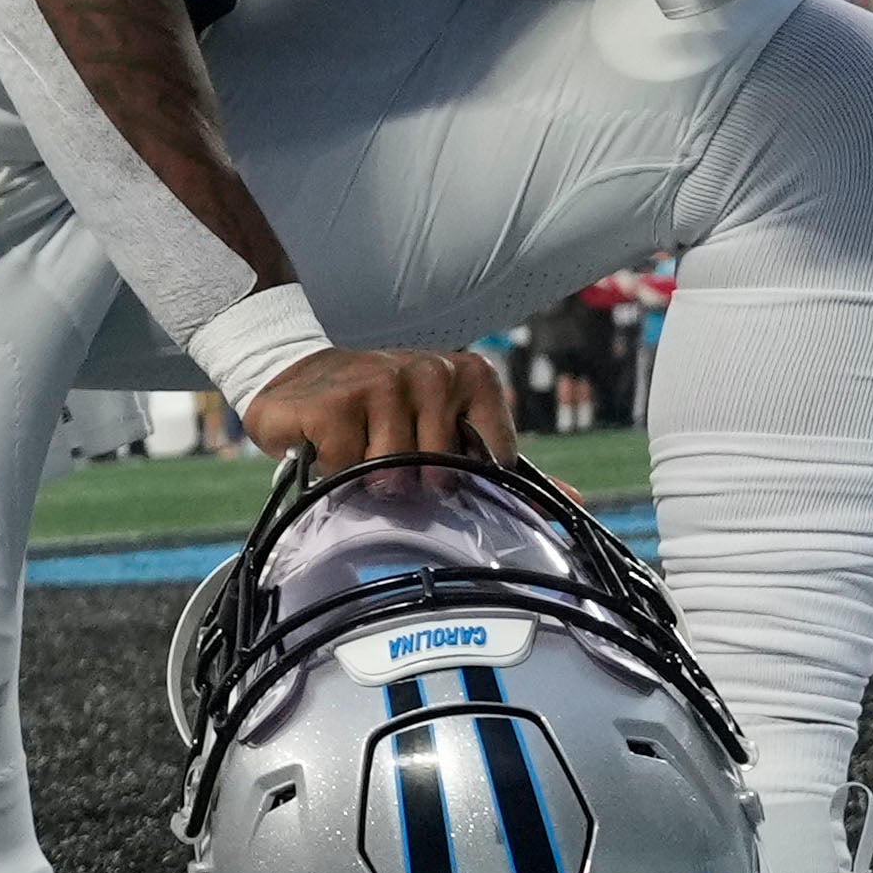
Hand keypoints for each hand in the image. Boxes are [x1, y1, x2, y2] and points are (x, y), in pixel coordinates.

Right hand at [241, 344, 515, 470]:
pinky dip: (332, 469)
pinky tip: (326, 441)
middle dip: (409, 480)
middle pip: (440, 473)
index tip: (433, 463)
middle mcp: (431, 371)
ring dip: (366, 476)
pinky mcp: (334, 403)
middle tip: (384, 455)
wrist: (296, 377)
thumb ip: (502, 464)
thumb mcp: (447, 430)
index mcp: (471, 375)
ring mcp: (381, 382)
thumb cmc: (380, 413)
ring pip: (392, 475)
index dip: (461, 478)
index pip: (492, 460)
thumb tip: (576, 501)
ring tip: (355, 446)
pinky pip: (347, 470)